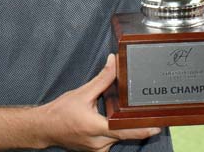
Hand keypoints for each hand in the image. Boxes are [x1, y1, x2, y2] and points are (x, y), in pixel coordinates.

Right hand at [40, 54, 160, 151]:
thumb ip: (102, 79)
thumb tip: (114, 61)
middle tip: (146, 112)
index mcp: (96, 127)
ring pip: (118, 137)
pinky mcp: (96, 151)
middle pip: (125, 133)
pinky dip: (114, 130)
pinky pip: (111, 140)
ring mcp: (98, 150)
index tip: (158, 126)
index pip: (125, 130)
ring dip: (122, 126)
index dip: (143, 129)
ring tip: (117, 113)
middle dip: (134, 123)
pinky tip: (108, 120)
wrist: (45, 128)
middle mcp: (99, 143)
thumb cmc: (61, 111)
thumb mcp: (82, 93)